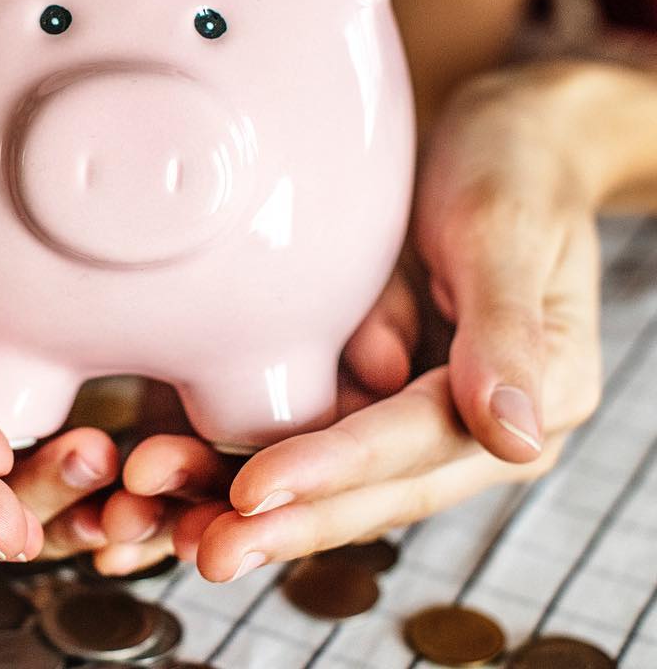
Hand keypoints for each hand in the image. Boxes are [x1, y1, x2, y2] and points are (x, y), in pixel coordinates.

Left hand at [105, 66, 603, 580]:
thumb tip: (514, 437)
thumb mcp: (508, 232)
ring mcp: (405, 403)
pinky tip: (169, 476)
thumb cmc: (510, 168)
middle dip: (281, 519)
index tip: (254, 492)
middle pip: (364, 484)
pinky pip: (296, 426)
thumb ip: (506, 332)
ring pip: (321, 471)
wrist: (492, 131)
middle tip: (197, 548)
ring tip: (156, 522)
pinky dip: (233, 451)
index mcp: (524, 397)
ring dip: (239, 497)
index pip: (416, 443)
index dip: (333, 469)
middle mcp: (463, 419)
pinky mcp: (358, 379)